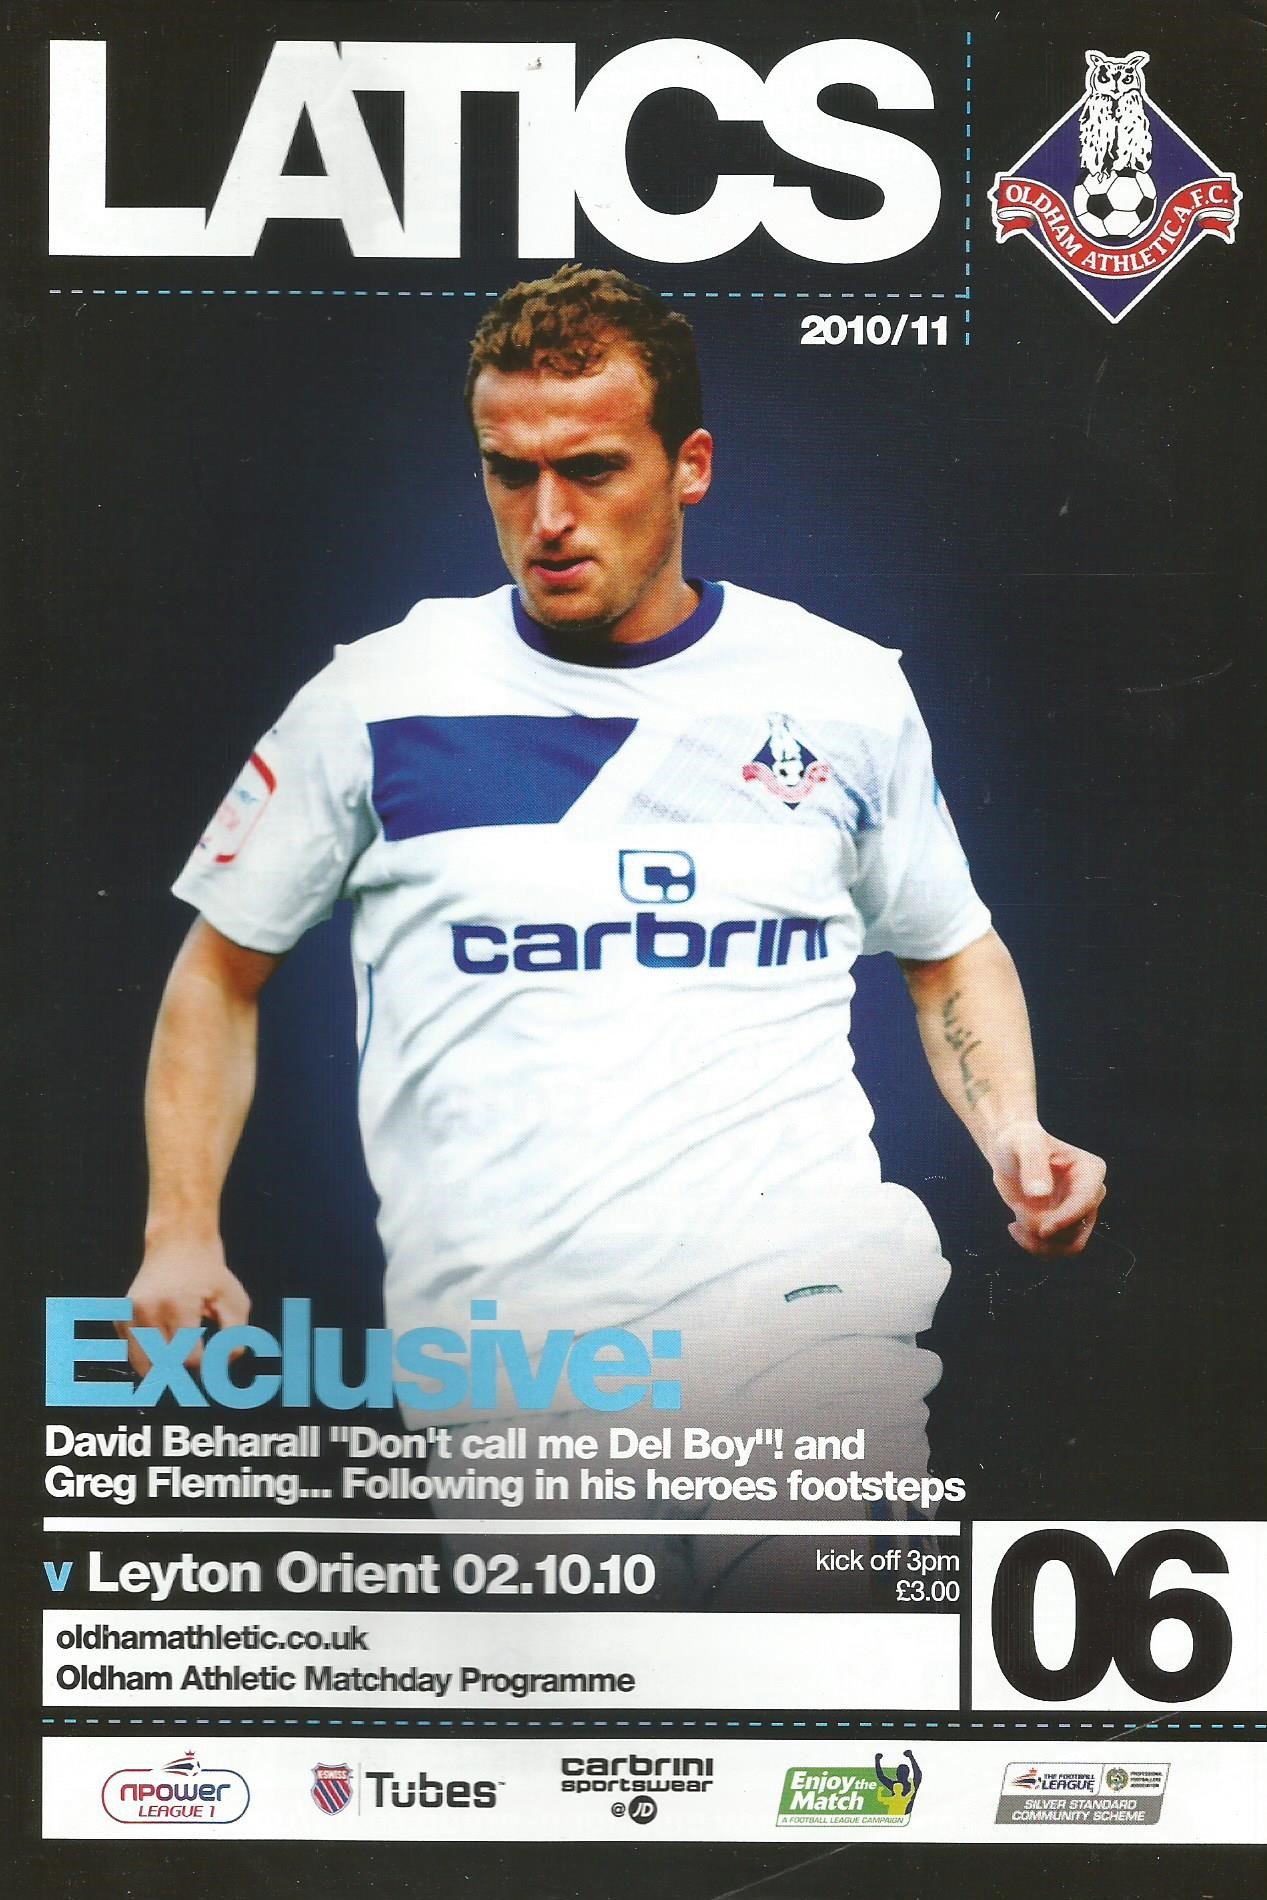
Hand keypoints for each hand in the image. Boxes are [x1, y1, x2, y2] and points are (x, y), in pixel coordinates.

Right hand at [121, 1238, 251, 1373]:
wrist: (178, 1246)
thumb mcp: (234, 1299)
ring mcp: (129, 1314)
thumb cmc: (210, 1275)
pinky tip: (164, 1339)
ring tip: (180, 1352)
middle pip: (162, 1367)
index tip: (213, 1357)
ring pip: (142, 1365)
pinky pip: (132, 1353)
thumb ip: (234, 1335)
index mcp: (177, 1305)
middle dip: (182, 1370)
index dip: (205, 1365)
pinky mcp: (121, 1318)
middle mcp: (147, 1310)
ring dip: (163, 1367)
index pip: (188, 1359)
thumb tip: (223, 1365)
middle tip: (196, 1360)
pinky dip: (149, 1355)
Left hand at [988, 1120, 1105, 1255]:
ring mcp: (1080, 1213)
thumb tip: (1040, 1195)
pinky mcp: (1065, 1225)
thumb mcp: (1024, 1145)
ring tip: (1015, 1223)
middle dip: (1045, 1231)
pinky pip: (1056, 1249)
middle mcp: (1092, 1194)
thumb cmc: (1020, 1142)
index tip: (1042, 1229)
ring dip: (1038, 1242)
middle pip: (1077, 1230)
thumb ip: (1033, 1165)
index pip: (1086, 1203)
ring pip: (1068, 1246)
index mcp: (1091, 1171)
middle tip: (1018, 1215)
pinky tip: (1015, 1227)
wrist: (1011, 1153)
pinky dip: (1034, 1245)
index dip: (1065, 1220)